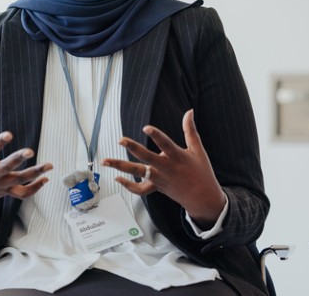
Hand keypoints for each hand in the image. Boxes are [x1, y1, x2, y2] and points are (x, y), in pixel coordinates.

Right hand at [0, 107, 52, 207]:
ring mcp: (1, 184)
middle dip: (18, 159)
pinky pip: (23, 193)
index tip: (9, 135)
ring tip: (49, 165)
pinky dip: (35, 188)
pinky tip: (45, 179)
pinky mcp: (6, 192)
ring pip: (20, 181)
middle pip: (7, 167)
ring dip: (35, 173)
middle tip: (30, 151)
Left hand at [102, 109, 225, 226]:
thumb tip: (189, 111)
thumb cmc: (201, 171)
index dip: (156, 136)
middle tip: (121, 140)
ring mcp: (159, 178)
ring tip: (105, 161)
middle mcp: (167, 168)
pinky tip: (117, 177)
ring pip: (138, 173)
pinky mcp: (156, 187)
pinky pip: (140, 189)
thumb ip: (190, 130)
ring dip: (120, 166)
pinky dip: (128, 185)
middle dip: (133, 148)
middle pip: (147, 158)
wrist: (203, 198)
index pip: (166, 144)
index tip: (146, 127)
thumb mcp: (198, 149)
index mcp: (178, 157)